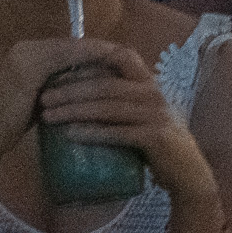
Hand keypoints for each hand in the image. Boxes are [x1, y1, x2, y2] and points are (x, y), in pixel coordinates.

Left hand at [35, 40, 214, 206]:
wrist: (188, 174)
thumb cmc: (154, 142)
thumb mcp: (137, 113)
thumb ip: (115, 99)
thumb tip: (71, 89)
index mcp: (148, 83)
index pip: (119, 58)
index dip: (87, 61)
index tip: (56, 71)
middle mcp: (154, 93)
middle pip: (105, 84)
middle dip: (70, 90)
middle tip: (42, 98)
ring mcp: (157, 114)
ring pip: (108, 107)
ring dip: (74, 110)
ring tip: (48, 116)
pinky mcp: (156, 137)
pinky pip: (118, 132)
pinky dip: (92, 133)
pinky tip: (70, 135)